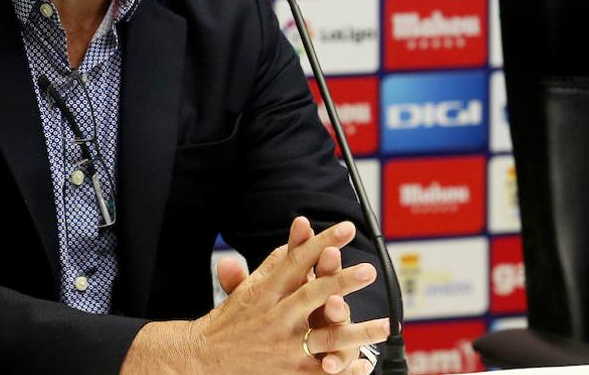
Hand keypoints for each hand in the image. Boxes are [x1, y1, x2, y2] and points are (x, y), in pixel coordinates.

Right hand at [195, 220, 387, 373]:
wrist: (204, 357)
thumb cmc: (230, 319)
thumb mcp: (248, 287)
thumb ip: (276, 262)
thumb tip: (299, 233)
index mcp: (265, 291)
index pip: (297, 261)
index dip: (322, 243)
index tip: (347, 228)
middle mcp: (275, 316)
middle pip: (313, 295)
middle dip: (342, 282)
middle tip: (368, 270)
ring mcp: (283, 346)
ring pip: (326, 338)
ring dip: (357, 332)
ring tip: (384, 325)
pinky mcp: (289, 371)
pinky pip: (321, 372)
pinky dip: (343, 369)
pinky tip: (364, 365)